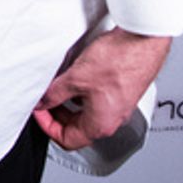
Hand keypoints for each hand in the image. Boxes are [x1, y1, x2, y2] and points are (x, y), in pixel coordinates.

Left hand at [33, 28, 170, 150]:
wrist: (143, 42)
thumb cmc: (119, 60)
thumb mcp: (75, 78)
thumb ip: (54, 94)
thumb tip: (42, 102)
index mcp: (100, 125)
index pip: (67, 140)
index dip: (47, 126)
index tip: (39, 110)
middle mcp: (111, 120)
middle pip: (77, 129)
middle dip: (57, 115)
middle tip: (44, 99)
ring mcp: (118, 107)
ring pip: (86, 114)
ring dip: (69, 104)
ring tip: (58, 86)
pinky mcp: (122, 93)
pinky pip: (97, 102)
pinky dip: (82, 94)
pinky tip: (77, 78)